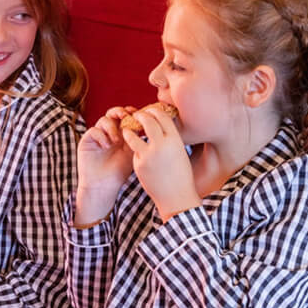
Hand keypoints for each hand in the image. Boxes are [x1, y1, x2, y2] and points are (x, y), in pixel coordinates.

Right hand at [75, 107, 135, 223]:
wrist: (103, 186)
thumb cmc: (119, 172)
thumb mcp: (132, 153)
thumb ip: (136, 139)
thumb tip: (148, 124)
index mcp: (120, 133)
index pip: (124, 116)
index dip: (130, 113)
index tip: (138, 115)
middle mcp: (108, 132)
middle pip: (112, 113)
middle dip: (120, 112)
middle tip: (126, 117)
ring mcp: (97, 136)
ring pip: (103, 120)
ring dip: (112, 127)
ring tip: (116, 141)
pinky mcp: (86, 141)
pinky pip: (93, 130)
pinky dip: (101, 136)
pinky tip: (106, 146)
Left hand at [122, 106, 199, 221]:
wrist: (177, 197)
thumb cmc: (181, 175)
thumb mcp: (180, 152)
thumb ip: (170, 139)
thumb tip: (160, 125)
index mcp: (175, 140)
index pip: (162, 117)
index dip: (155, 111)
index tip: (150, 111)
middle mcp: (162, 145)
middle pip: (147, 121)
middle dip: (140, 116)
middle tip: (136, 116)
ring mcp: (149, 155)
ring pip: (133, 136)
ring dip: (129, 131)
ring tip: (127, 130)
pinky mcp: (139, 165)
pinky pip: (135, 152)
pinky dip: (135, 150)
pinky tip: (138, 154)